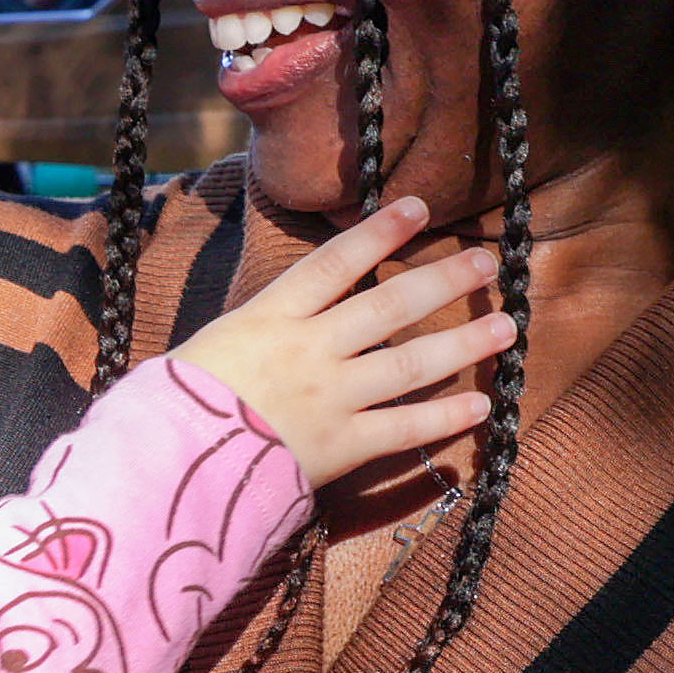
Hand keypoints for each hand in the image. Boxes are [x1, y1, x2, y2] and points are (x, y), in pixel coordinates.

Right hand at [171, 195, 518, 487]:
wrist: (167, 464)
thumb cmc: (175, 403)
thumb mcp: (211, 345)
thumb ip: (258, 329)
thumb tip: (292, 313)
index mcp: (271, 316)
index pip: (335, 262)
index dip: (380, 232)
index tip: (417, 208)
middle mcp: (309, 349)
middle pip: (389, 305)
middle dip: (442, 279)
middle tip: (485, 261)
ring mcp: (329, 397)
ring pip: (409, 363)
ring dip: (462, 343)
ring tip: (506, 328)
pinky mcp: (339, 446)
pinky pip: (403, 428)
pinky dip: (443, 417)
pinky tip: (480, 406)